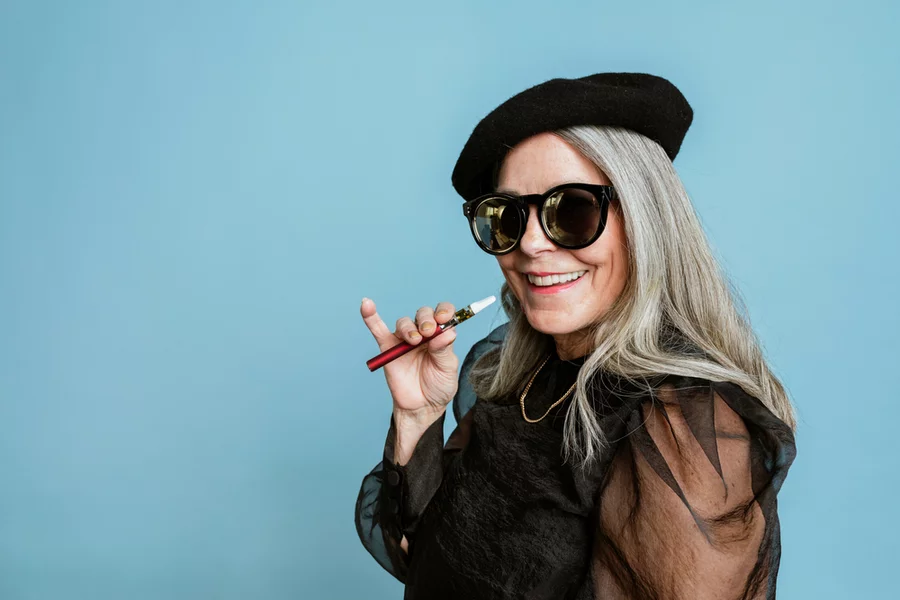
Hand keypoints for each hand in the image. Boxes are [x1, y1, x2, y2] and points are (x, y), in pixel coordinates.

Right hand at [360, 298, 458, 422]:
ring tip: (413, 341)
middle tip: (427, 333)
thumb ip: (445, 349)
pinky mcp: (388, 348)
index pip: (442, 314)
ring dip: (408, 327)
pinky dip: (371, 317)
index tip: (445, 318)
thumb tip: (447, 331)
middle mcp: (423, 334)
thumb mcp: (448, 369)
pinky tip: (366, 304)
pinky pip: (377, 329)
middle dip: (426, 320)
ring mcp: (404, 340)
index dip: (444, 311)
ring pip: (404, 322)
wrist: (422, 407)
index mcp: (440, 335)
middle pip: (422, 314)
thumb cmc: (438, 387)